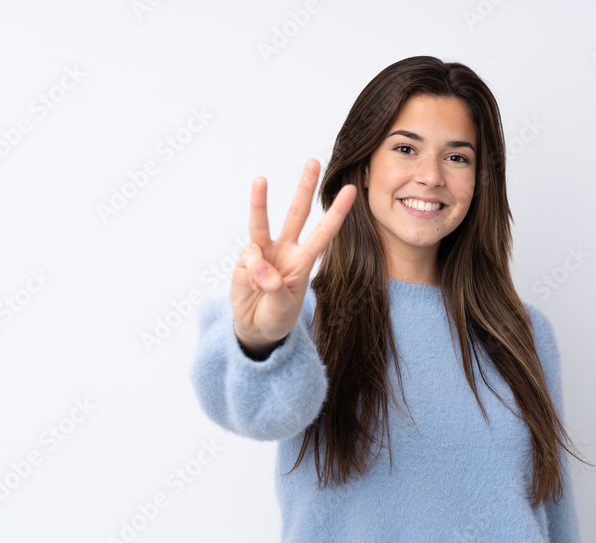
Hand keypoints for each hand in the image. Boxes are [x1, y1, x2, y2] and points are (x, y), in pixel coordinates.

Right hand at [230, 159, 356, 352]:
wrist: (255, 328)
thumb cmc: (276, 316)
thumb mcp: (282, 309)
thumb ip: (274, 288)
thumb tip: (260, 266)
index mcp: (304, 260)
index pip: (324, 232)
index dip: (337, 212)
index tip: (351, 191)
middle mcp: (286, 249)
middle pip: (296, 213)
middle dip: (304, 187)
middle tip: (313, 162)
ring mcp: (264, 251)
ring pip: (262, 221)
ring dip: (260, 200)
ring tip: (261, 180)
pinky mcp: (245, 258)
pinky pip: (248, 256)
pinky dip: (251, 272)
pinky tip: (253, 287)